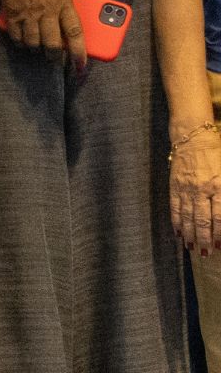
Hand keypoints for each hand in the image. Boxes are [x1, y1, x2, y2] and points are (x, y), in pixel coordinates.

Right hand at [0, 0, 87, 70]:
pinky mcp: (11, 13)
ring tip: (39, 48)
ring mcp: (27, 13)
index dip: (79, 52)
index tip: (81, 65)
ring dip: (37, 50)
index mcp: (63, 0)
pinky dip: (20, 42)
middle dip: (55, 57)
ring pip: (33, 43)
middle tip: (56, 59)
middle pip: (52, 44)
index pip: (74, 32)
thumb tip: (81, 0)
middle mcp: (46, 10)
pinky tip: (23, 40)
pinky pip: (16, 36)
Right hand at [172, 124, 220, 254]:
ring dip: (190, 234)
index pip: (219, 216)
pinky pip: (174, 206)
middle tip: (205, 254)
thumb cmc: (217, 154)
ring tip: (192, 248)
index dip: (220, 233)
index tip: (220, 247)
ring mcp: (186, 188)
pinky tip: (178, 232)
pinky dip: (176, 221)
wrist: (194, 136)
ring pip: (187, 216)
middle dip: (204, 239)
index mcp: (218, 186)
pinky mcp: (174, 185)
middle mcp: (201, 190)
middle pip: (202, 220)